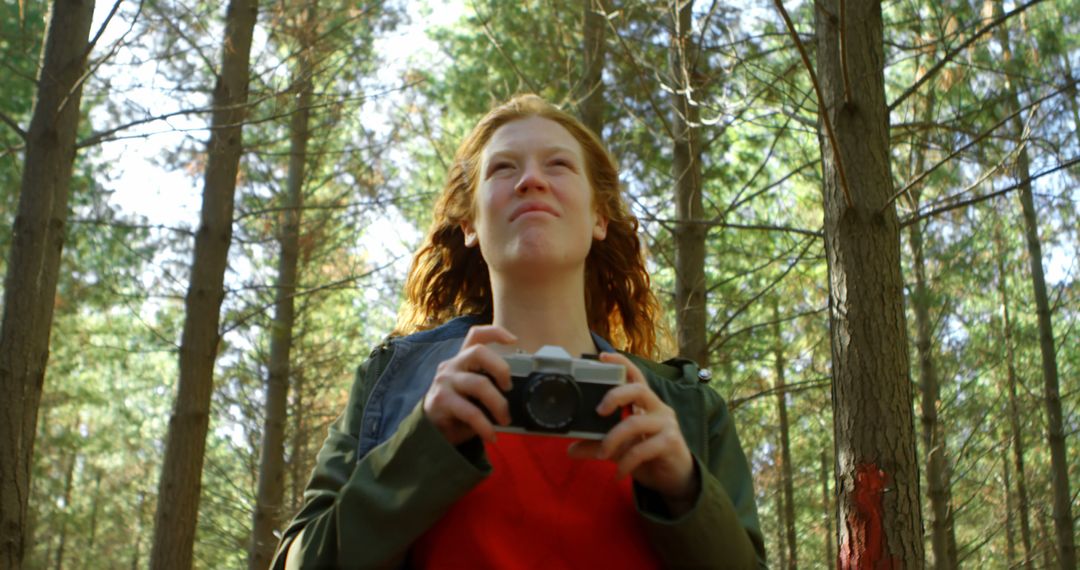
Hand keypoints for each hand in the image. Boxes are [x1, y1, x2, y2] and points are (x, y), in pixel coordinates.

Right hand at [423, 325, 516, 445]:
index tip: (513, 340)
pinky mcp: (441, 401)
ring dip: (498, 404)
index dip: (495, 332)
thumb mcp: (474, 394)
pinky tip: (491, 436)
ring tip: (505, 419)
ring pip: (479, 384)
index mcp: (463, 360)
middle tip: (510, 388)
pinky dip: (485, 426)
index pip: (476, 336)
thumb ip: (490, 385)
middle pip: (479, 352)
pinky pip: (470, 412)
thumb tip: (520, 393)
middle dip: (501, 368)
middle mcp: (452, 365)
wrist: (430, 432)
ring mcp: (445, 381)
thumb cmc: (459, 410)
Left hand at [568, 352, 698, 508]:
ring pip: (636, 422)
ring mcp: (666, 424)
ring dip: (614, 438)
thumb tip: (570, 449)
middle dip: (616, 396)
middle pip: (639, 389)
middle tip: (599, 411)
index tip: (602, 356)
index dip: (621, 363)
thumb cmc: (648, 455)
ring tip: (602, 454)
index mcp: (645, 403)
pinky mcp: (670, 443)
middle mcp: (657, 408)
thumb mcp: (619, 448)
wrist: (674, 479)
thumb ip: (597, 445)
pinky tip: (618, 473)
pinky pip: (643, 449)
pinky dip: (626, 462)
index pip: (635, 375)